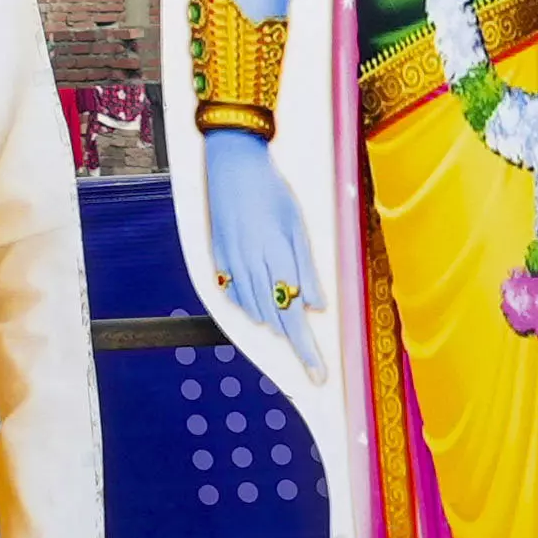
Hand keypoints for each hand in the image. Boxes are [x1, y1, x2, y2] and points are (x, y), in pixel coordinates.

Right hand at [199, 136, 328, 381]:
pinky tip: (262, 306)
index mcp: (276, 257)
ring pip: (255, 311)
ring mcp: (231, 263)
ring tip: (294, 335)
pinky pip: (235, 295)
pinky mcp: (218, 258)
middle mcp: (251, 266)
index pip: (295, 315)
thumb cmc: (273, 190)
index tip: (319, 375)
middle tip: (314, 369)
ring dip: (276, 325)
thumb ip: (307, 267)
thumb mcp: (297, 225)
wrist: (232, 161)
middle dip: (297, 347)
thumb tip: (317, 306)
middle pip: (276, 320)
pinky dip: (251, 306)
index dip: (308, 349)